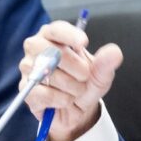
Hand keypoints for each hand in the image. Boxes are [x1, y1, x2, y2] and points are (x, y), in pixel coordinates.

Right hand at [19, 21, 122, 140]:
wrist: (75, 111)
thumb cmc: (84, 84)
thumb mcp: (100, 74)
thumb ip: (105, 64)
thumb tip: (114, 52)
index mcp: (53, 36)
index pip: (56, 30)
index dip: (69, 35)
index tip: (83, 43)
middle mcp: (36, 48)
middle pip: (53, 52)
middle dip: (76, 67)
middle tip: (84, 76)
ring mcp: (28, 68)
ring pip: (51, 76)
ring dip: (72, 88)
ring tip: (75, 90)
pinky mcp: (26, 89)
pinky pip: (45, 94)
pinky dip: (61, 100)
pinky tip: (64, 100)